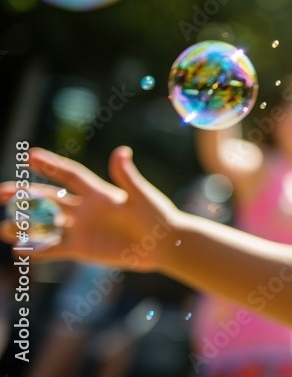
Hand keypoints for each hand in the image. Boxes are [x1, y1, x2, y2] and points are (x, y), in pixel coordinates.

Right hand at [0, 147, 180, 271]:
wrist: (164, 244)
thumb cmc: (157, 216)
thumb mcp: (142, 195)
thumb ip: (128, 176)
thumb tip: (121, 151)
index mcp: (100, 193)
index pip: (69, 175)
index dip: (51, 165)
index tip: (30, 155)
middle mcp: (86, 209)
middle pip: (50, 199)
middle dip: (25, 195)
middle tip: (2, 191)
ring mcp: (83, 229)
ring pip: (48, 225)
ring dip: (26, 226)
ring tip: (3, 227)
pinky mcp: (84, 248)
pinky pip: (55, 249)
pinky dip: (38, 250)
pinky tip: (19, 251)